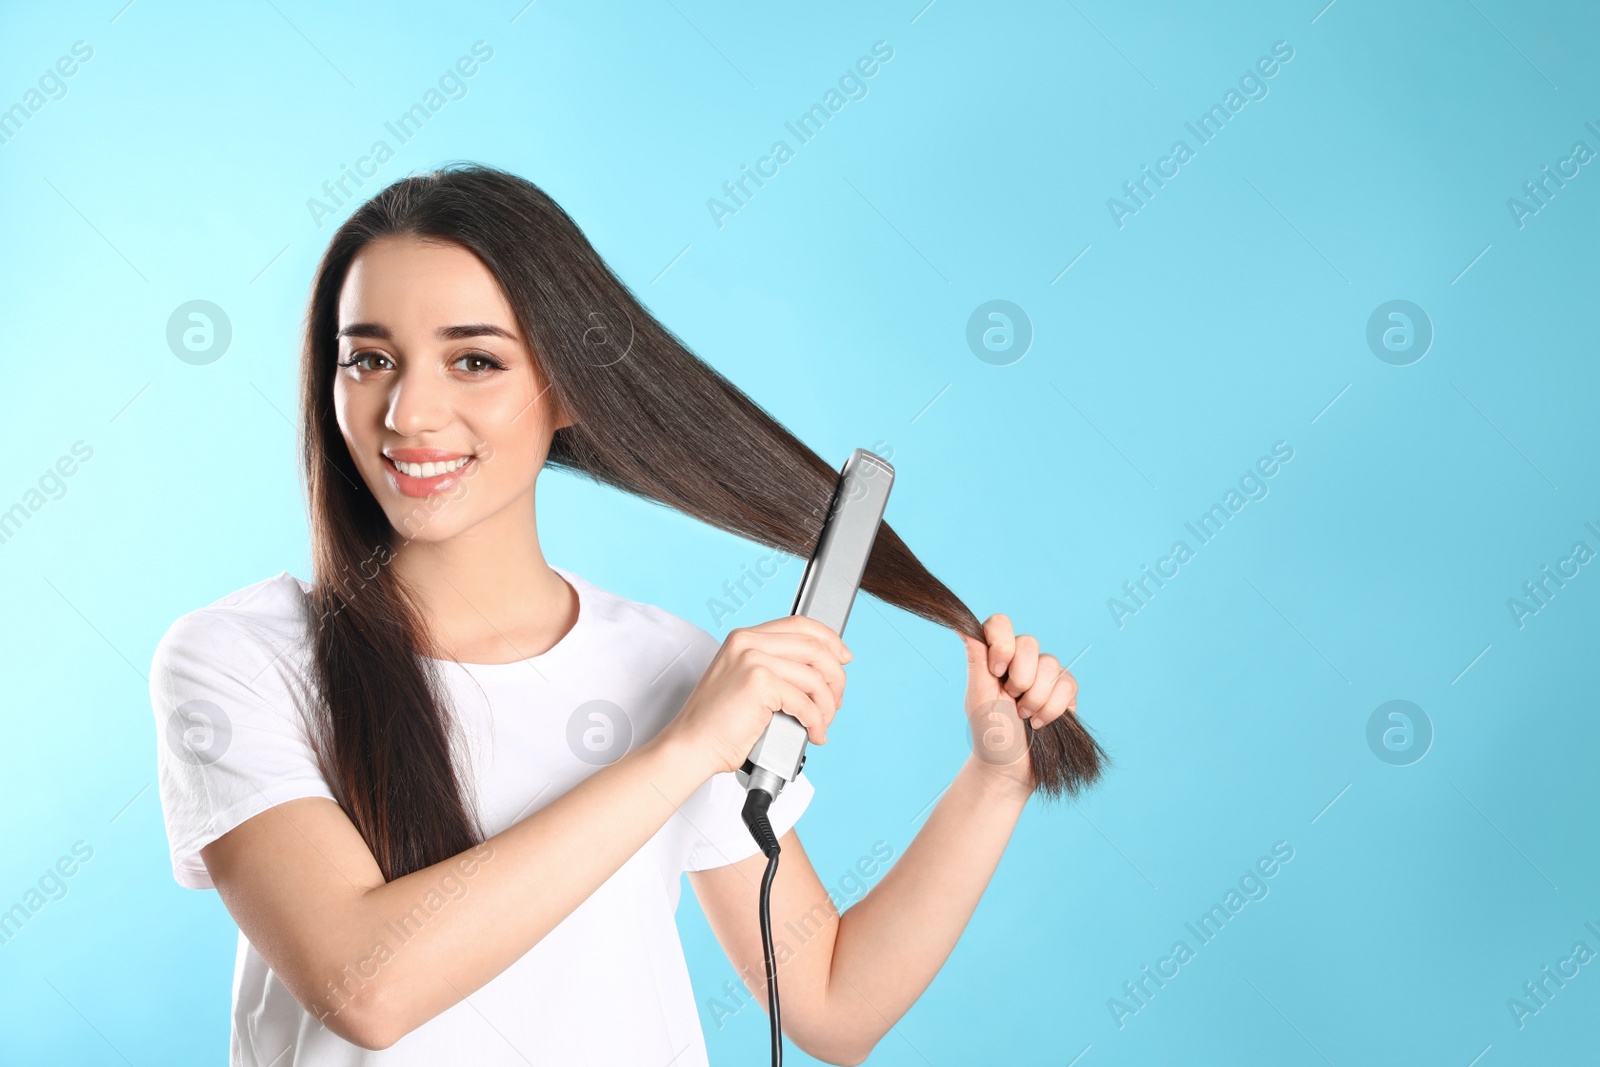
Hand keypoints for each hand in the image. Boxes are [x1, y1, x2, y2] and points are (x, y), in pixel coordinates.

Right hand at [663, 616, 851, 780]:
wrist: (692, 745)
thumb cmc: (716, 723)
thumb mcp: (745, 682)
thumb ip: (775, 668)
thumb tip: (819, 672)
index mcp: (744, 638)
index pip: (800, 624)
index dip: (829, 639)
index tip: (843, 658)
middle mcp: (748, 642)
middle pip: (815, 647)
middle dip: (835, 677)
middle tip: (836, 701)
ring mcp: (752, 659)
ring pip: (815, 676)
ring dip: (827, 705)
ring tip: (821, 724)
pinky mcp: (759, 683)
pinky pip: (806, 702)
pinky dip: (816, 722)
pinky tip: (813, 733)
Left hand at [960, 613, 1078, 792]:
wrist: (1010, 768)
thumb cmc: (990, 734)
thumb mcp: (978, 698)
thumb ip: (976, 661)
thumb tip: (961, 627)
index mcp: (994, 657)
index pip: (1000, 623)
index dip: (1002, 643)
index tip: (997, 670)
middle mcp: (1020, 660)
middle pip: (1029, 642)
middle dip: (1020, 678)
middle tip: (1011, 701)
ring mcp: (1044, 675)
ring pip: (1052, 663)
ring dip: (1036, 697)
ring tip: (1025, 716)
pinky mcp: (1065, 691)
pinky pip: (1069, 683)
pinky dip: (1054, 707)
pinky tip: (1041, 722)